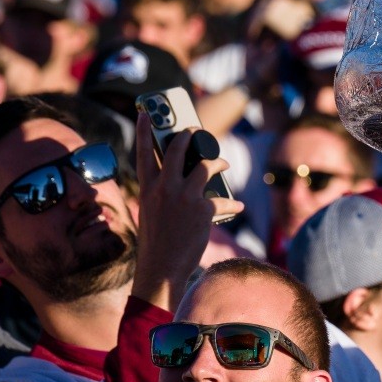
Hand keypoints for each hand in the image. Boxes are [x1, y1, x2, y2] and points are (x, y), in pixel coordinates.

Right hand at [130, 115, 243, 311]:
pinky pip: (223, 200)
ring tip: (223, 164)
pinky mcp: (203, 209)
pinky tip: (238, 206)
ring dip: (218, 162)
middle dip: (189, 135)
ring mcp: (184, 197)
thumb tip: (184, 177)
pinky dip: (232, 204)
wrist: (161, 269)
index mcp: (148, 189)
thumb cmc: (156, 242)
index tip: (144, 112)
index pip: (143, 153)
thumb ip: (163, 192)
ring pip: (206, 166)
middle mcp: (164, 188)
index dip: (144, 130)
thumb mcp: (152, 212)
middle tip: (195, 130)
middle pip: (178, 149)